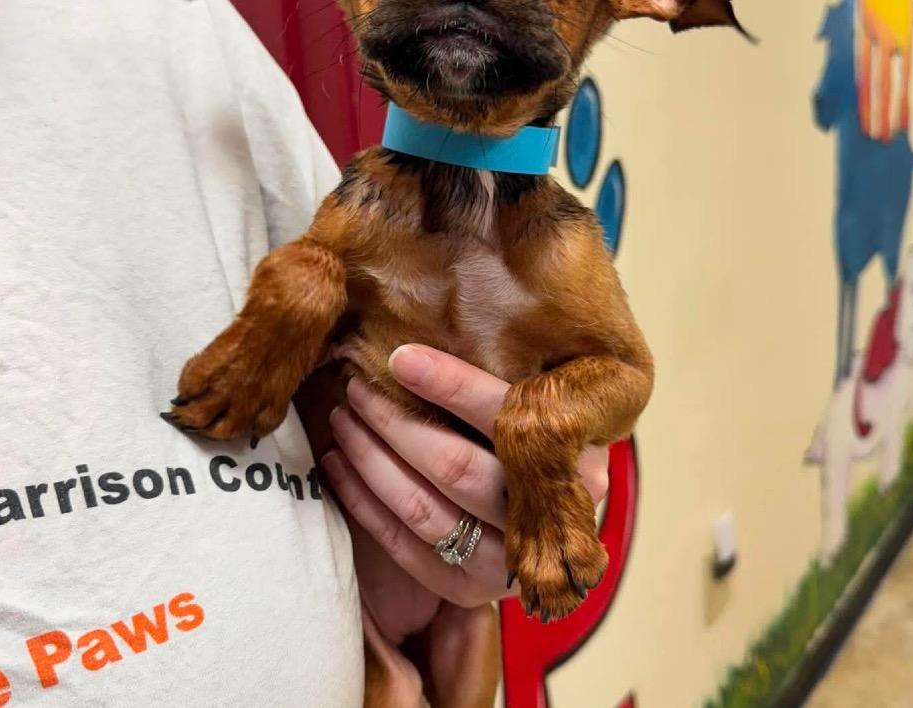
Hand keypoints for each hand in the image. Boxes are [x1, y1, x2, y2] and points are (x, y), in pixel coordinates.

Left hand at [321, 345, 609, 612]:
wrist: (550, 523)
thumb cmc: (536, 441)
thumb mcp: (544, 409)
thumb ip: (509, 381)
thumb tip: (440, 324)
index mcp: (574, 460)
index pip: (505, 418)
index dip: (450, 386)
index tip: (400, 356)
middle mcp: (544, 516)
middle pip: (456, 466)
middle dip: (395, 422)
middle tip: (357, 385)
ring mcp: (506, 562)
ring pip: (422, 507)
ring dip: (370, 458)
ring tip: (342, 417)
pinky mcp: (467, 588)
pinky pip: (401, 544)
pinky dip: (362, 501)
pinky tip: (338, 464)